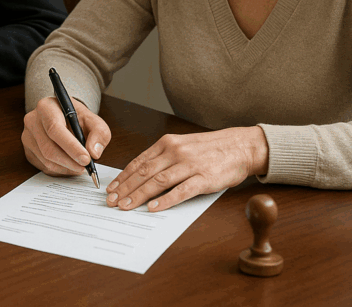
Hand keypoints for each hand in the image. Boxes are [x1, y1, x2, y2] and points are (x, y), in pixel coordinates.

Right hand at [22, 96, 110, 176]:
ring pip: (46, 160)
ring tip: (80, 166)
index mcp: (46, 107)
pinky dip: (60, 170)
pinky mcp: (28, 151)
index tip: (86, 159)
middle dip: (70, 161)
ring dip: (66, 168)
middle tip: (86, 167)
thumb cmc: (77, 119)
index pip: (55, 129)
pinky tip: (70, 166)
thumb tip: (94, 153)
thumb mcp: (94, 121)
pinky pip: (43, 166)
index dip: (71, 146)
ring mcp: (27, 136)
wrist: (64, 118)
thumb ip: (99, 134)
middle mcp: (32, 121)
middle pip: (48, 148)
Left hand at [105, 126, 268, 211]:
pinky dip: (166, 200)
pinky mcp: (204, 178)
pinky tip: (154, 207)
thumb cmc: (209, 149)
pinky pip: (182, 191)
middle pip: (144, 173)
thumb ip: (162, 158)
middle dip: (125, 189)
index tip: (111, 189)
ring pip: (158, 182)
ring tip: (126, 207)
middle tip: (112, 202)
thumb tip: (139, 175)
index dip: (123, 177)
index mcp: (167, 144)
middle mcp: (175, 152)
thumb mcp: (181, 145)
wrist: (240, 146)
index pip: (138, 162)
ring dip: (139, 196)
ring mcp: (189, 165)